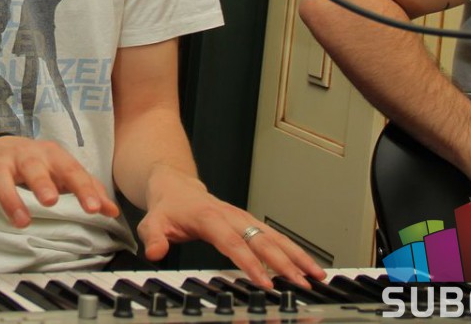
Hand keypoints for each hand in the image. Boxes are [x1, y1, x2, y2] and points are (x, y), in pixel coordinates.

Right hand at [0, 135, 120, 226]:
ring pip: (3, 180)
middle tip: (52, 201)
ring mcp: (1, 164)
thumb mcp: (62, 171)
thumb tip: (113, 211)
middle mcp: (25, 156)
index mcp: (50, 155)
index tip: (95, 208)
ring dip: (11, 199)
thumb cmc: (36, 163)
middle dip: (42, 183)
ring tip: (20, 221)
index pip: (70, 170)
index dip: (83, 189)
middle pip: (34, 168)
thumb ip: (87, 189)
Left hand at [136, 169, 325, 288]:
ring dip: (297, 256)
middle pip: (262, 241)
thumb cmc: (167, 206)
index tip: (265, 282)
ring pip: (276, 237)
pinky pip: (276, 237)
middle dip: (284, 263)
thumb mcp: (152, 221)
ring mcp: (244, 219)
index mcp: (210, 217)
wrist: (175, 186)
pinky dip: (294, 251)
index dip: (249, 263)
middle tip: (302, 283)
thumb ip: (153, 238)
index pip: (233, 243)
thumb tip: (154, 252)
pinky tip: (308, 266)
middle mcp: (232, 216)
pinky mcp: (251, 223)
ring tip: (317, 276)